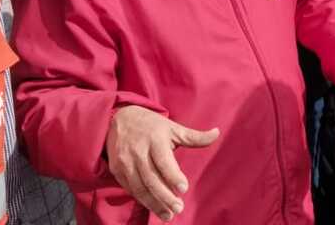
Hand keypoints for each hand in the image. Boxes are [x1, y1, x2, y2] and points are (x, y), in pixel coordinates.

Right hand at [106, 106, 219, 220]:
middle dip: (164, 196)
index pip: (163, 161)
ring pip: (139, 187)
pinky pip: (130, 188)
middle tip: (178, 208)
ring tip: (168, 215)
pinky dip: (142, 200)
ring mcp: (125, 162)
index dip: (173, 175)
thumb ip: (194, 136)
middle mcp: (138, 151)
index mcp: (155, 139)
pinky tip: (154, 207)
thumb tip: (217, 133)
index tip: (184, 189)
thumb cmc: (151, 125)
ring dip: (153, 203)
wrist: (119, 119)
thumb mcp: (173, 127)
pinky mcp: (117, 170)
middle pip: (151, 178)